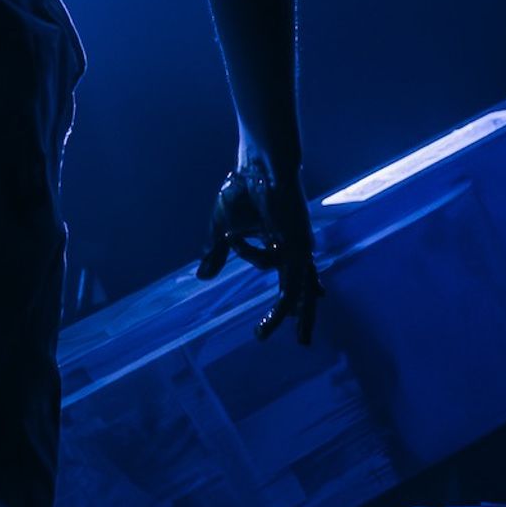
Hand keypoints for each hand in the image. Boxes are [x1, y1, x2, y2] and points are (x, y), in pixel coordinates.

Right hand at [199, 153, 322, 343]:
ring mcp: (300, 246)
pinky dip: (250, 255)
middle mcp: (296, 248)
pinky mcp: (299, 243)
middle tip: (302, 343)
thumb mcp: (224, 228)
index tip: (302, 312)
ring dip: (281, 315)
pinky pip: (275, 267)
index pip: (291, 275)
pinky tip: (234, 236)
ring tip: (261, 334)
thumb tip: (202, 277)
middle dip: (302, 317)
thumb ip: (217, 253)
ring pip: (297, 290)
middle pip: (302, 288)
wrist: (260, 163)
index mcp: (283, 243)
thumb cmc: (245, 188)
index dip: (300, 293)